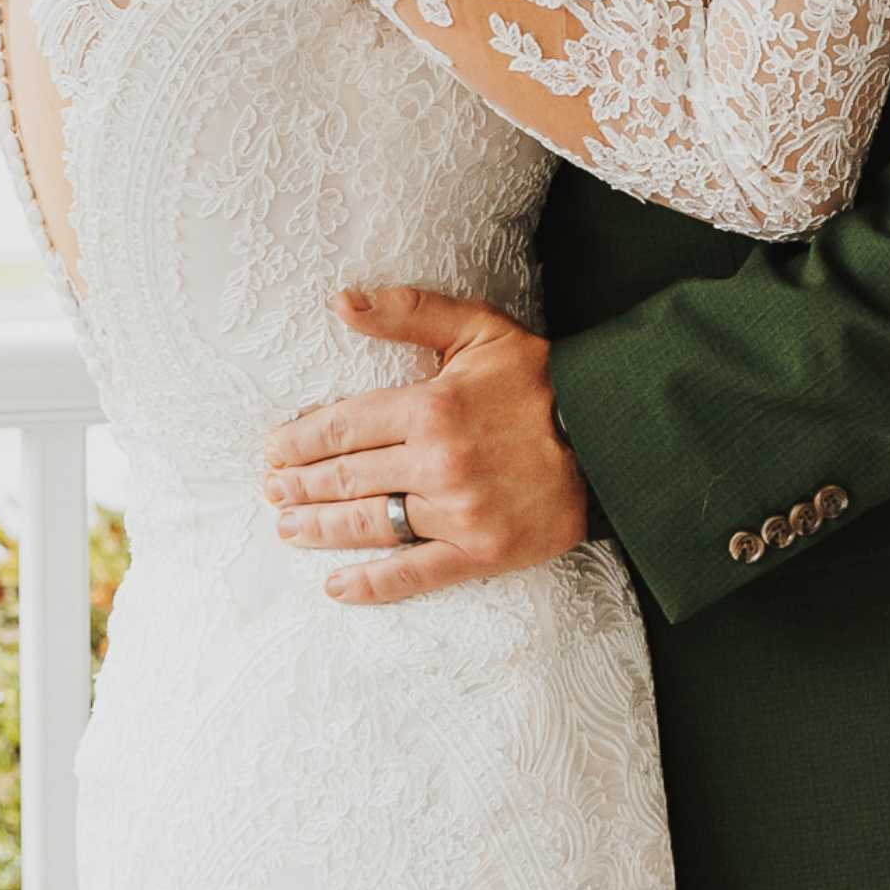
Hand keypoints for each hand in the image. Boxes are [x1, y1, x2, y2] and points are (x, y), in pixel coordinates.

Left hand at [258, 285, 593, 604]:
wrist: (618, 438)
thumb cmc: (544, 381)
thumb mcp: (480, 329)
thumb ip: (410, 312)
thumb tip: (341, 302)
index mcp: (431, 408)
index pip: (343, 427)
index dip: (300, 441)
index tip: (274, 450)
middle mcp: (438, 463)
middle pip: (347, 477)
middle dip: (301, 486)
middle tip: (272, 492)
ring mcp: (458, 513)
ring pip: (370, 523)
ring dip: (320, 529)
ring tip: (288, 528)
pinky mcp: (483, 552)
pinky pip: (414, 573)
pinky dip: (371, 584)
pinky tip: (336, 587)